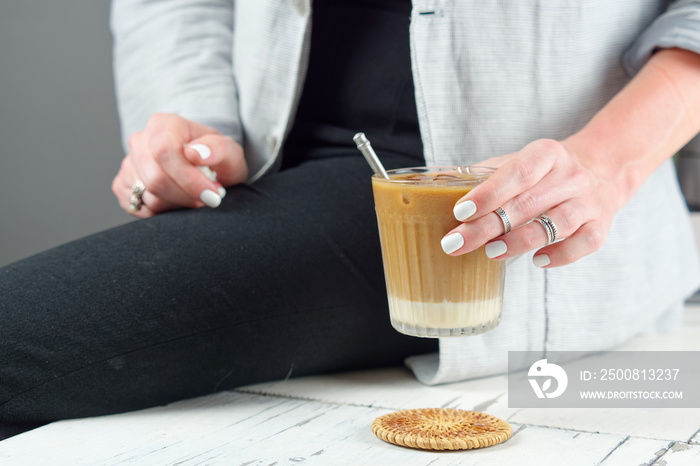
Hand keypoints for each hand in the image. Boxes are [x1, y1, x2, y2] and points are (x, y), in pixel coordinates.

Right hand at [112, 113, 247, 217]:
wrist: (208, 168)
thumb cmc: (217, 158)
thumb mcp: (230, 151)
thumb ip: (218, 149)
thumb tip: (194, 153)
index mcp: (163, 124)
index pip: (165, 151)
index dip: (188, 178)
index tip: (212, 194)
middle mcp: (140, 141)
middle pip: (155, 179)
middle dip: (187, 195)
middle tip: (210, 198)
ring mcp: (129, 163)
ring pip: (149, 197)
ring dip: (179, 204)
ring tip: (195, 195)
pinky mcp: (123, 185)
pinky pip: (139, 208)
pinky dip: (164, 212)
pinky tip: (179, 201)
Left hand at [440, 139, 619, 267]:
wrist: (601, 168)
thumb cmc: (545, 171)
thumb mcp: (519, 161)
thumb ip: (483, 175)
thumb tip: (437, 185)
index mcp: (547, 153)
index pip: (516, 173)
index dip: (487, 194)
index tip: (460, 213)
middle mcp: (570, 175)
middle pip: (528, 203)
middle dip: (489, 226)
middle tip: (457, 244)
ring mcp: (589, 200)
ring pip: (557, 223)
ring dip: (521, 241)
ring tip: (492, 253)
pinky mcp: (601, 224)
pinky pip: (585, 242)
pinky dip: (561, 255)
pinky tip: (537, 260)